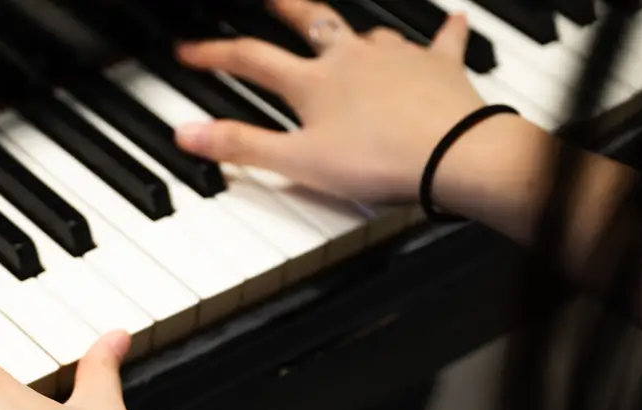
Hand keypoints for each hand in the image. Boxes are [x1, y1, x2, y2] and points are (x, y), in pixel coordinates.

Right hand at [173, 0, 521, 203]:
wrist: (453, 154)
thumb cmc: (378, 160)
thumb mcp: (298, 162)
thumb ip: (241, 146)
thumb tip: (187, 134)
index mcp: (313, 82)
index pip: (251, 60)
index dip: (214, 54)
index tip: (189, 50)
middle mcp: (351, 58)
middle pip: (308, 21)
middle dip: (283, 7)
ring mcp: (396, 58)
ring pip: (369, 32)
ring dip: (356, 30)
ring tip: (351, 31)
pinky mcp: (438, 67)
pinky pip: (442, 41)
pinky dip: (445, 32)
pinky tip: (453, 20)